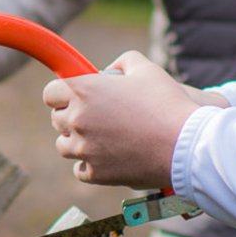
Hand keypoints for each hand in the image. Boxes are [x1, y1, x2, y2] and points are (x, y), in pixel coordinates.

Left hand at [43, 51, 216, 189]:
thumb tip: (108, 72)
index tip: (72, 96)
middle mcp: (77, 120)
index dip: (62, 93)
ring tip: (101, 137)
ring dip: (77, 140)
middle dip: (71, 115)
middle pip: (56, 119)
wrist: (185, 145)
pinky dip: (89, 164)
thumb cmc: (167, 104)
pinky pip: (80, 169)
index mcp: (84, 91)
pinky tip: (105, 156)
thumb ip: (122, 62)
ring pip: (64, 146)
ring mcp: (84, 149)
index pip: (50, 93)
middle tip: (94, 115)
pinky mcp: (96, 174)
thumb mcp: (146, 69)